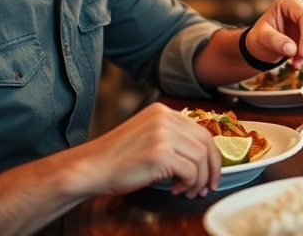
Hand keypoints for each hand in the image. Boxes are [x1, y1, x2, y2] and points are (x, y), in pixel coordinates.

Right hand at [74, 103, 220, 197]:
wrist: (90, 168)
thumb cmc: (115, 159)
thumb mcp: (147, 137)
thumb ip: (172, 138)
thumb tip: (201, 157)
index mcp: (163, 112)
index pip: (201, 130)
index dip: (210, 154)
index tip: (211, 172)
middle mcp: (165, 118)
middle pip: (206, 142)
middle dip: (212, 168)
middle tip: (207, 186)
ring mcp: (163, 134)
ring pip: (201, 158)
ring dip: (198, 180)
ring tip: (186, 190)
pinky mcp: (160, 153)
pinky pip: (190, 171)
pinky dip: (188, 184)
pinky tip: (175, 189)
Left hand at [247, 0, 302, 68]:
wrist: (262, 45)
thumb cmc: (259, 37)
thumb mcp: (260, 38)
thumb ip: (274, 41)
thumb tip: (292, 49)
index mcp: (289, 2)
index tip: (301, 54)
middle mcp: (302, 7)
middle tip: (297, 64)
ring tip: (296, 64)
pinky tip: (300, 61)